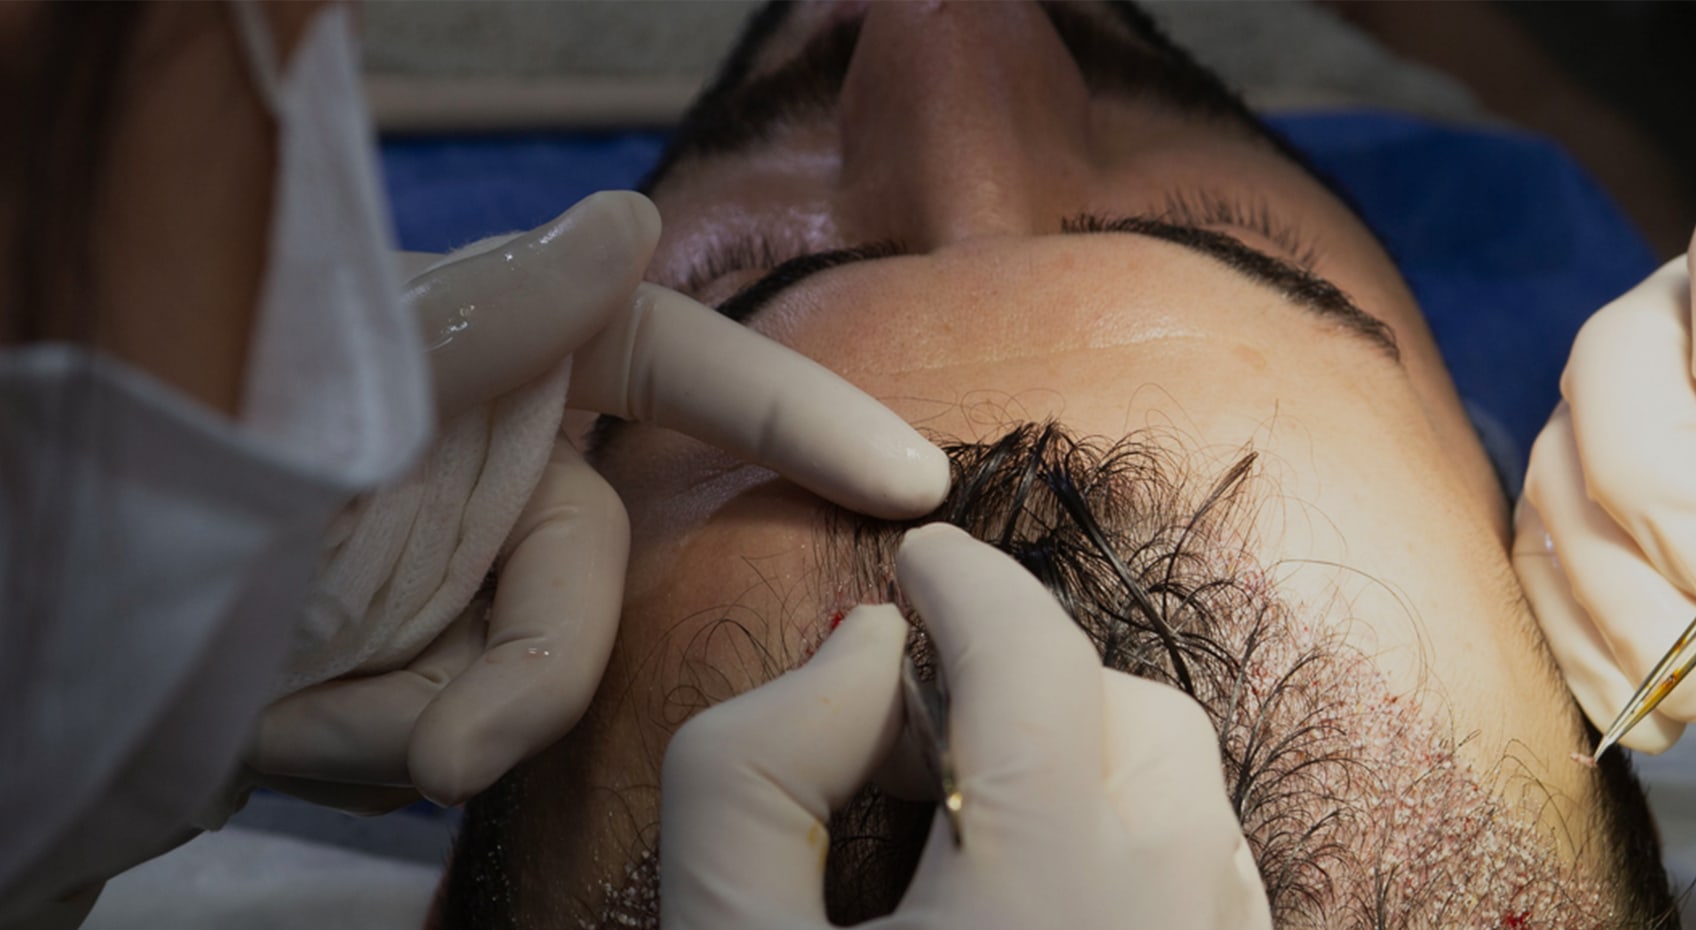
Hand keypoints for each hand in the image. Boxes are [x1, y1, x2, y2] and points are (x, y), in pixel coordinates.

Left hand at [246, 192, 951, 811]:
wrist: (61, 636)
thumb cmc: (194, 463)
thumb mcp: (341, 388)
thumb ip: (491, 323)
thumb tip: (630, 222)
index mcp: (492, 358)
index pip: (678, 365)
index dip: (800, 413)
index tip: (910, 475)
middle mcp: (491, 462)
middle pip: (594, 570)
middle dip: (522, 663)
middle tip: (435, 744)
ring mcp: (461, 574)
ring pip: (531, 673)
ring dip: (417, 716)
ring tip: (280, 702)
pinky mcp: (428, 670)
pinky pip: (467, 730)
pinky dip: (377, 748)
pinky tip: (284, 724)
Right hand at [660, 524, 1268, 929]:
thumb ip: (754, 774)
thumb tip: (861, 646)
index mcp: (1055, 896)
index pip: (1035, 658)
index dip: (966, 584)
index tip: (918, 562)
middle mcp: (1173, 922)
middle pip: (1137, 718)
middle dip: (1034, 680)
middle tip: (917, 726)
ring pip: (1192, 800)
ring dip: (1090, 763)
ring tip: (971, 819)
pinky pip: (1214, 884)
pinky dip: (1138, 846)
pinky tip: (1040, 897)